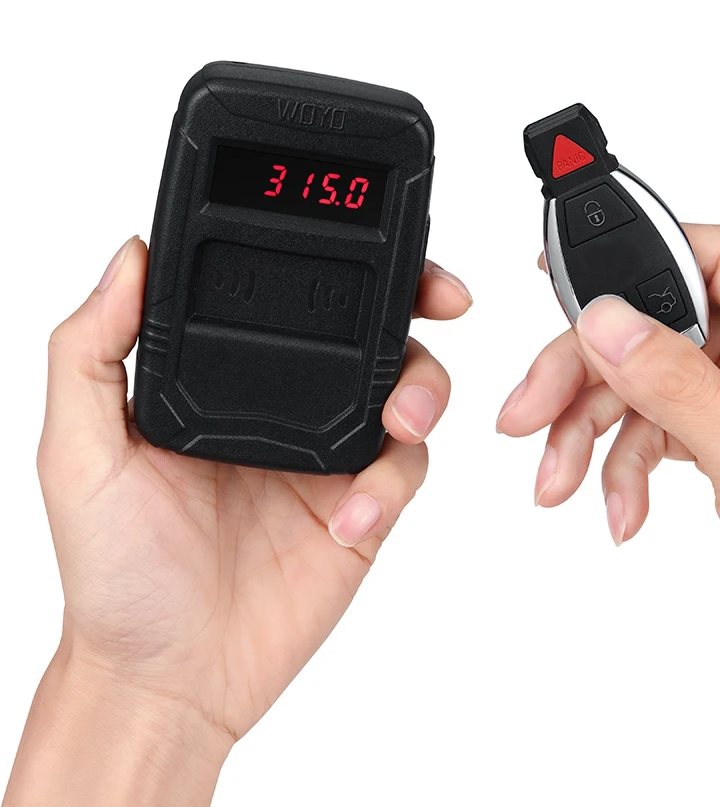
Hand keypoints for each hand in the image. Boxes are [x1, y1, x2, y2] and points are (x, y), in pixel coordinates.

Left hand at [5, 236, 470, 805]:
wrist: (166, 678)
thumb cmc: (115, 570)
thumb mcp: (79, 451)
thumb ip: (91, 349)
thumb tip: (127, 258)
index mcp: (228, 376)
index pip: (292, 297)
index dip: (337, 259)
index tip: (369, 240)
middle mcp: (289, 404)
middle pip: (373, 330)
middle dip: (418, 302)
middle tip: (442, 300)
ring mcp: (332, 455)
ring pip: (410, 390)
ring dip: (424, 390)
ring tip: (404, 420)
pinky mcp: (365, 507)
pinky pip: (405, 472)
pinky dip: (390, 485)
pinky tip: (348, 517)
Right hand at [497, 224, 719, 804]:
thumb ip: (677, 385)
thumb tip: (608, 320)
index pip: (718, 258)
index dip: (640, 258)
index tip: (564, 280)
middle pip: (660, 328)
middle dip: (587, 371)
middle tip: (526, 413)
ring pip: (647, 382)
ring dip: (593, 429)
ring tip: (557, 482)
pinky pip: (658, 427)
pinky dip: (625, 464)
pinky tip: (619, 511)